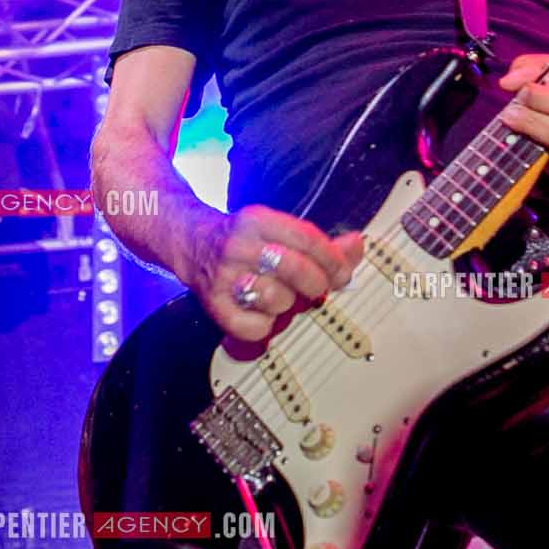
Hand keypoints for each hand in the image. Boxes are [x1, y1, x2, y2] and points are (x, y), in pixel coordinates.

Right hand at [188, 204, 362, 341]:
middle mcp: (239, 246)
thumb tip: (357, 244)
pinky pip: (256, 328)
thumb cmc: (243, 240)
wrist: (192, 244)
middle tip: (317, 288)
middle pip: (297, 269)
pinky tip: (260, 312)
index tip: (343, 273)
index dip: (334, 260)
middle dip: (317, 283)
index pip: (308, 239)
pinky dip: (264, 326)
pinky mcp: (214, 305)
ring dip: (286, 304)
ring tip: (278, 295)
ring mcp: (225, 276)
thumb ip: (320, 242)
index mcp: (257, 220)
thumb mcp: (277, 230)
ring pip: (278, 299)